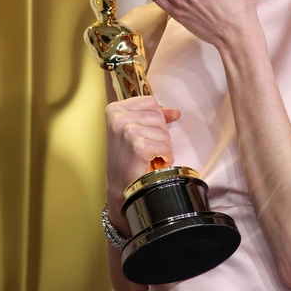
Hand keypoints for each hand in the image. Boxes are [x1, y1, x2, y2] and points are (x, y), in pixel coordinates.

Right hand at [105, 96, 180, 227]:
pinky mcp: (138, 146)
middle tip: (145, 149)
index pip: (150, 102)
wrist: (121, 188)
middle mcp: (118, 117)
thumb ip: (153, 116)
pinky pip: (166, 146)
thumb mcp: (135, 130)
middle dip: (159, 135)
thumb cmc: (127, 160)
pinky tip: (151, 163)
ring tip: (147, 157)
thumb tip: (175, 112)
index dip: (156, 119)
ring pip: (164, 132)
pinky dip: (165, 158)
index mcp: (114, 109)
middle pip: (158, 116)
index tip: (146, 134)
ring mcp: (127, 131)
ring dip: (162, 147)